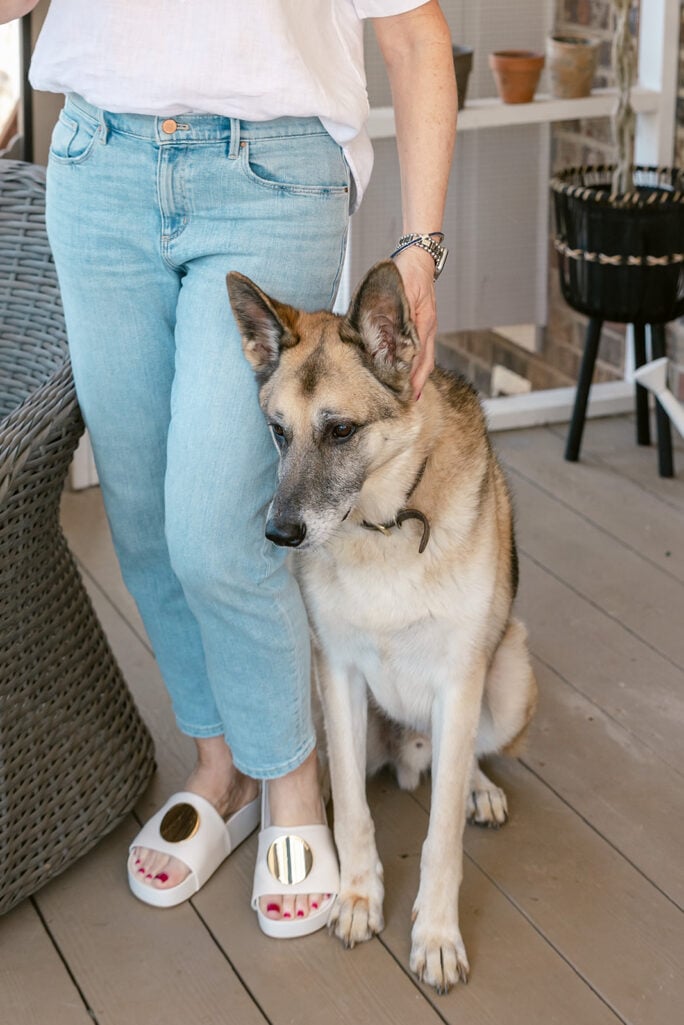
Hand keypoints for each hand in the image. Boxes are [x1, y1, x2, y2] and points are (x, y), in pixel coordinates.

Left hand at [393, 246, 437, 399]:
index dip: (414, 377)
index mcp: (423, 325)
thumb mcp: (404, 293)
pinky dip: (418, 363)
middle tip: (410, 401)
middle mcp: (426, 329)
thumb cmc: (407, 273)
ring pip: (424, 358)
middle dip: (417, 382)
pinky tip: (412, 371)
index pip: (420, 358)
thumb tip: (393, 339)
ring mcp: (426, 327)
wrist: (418, 259)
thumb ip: (398, 314)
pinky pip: (422, 349)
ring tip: (411, 393)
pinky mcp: (423, 324)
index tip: (409, 393)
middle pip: (424, 362)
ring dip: (418, 375)